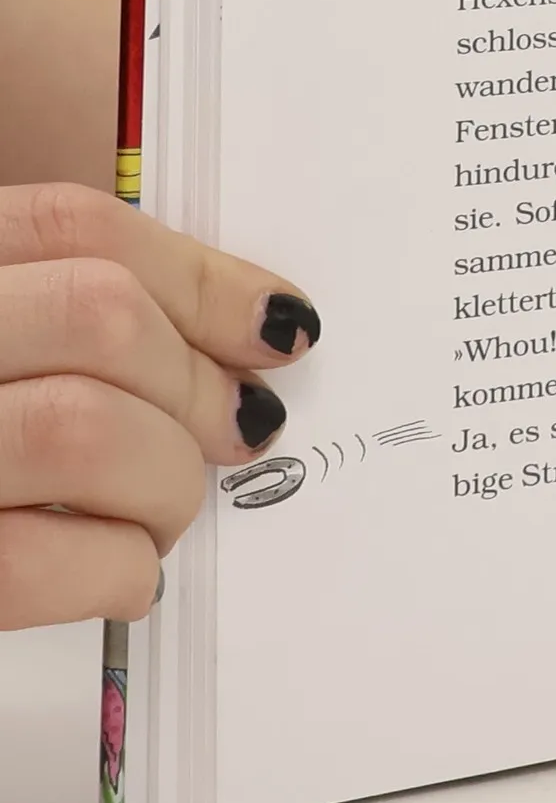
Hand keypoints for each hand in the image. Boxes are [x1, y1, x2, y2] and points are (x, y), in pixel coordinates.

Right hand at [0, 182, 316, 626]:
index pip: (74, 227)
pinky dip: (114, 569)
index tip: (275, 328)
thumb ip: (60, 312)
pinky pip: (33, 560)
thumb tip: (242, 334)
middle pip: (97, 317)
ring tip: (163, 512)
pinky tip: (120, 574)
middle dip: (195, 385)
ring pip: (80, 431)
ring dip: (164, 482)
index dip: (200, 278)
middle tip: (233, 430)